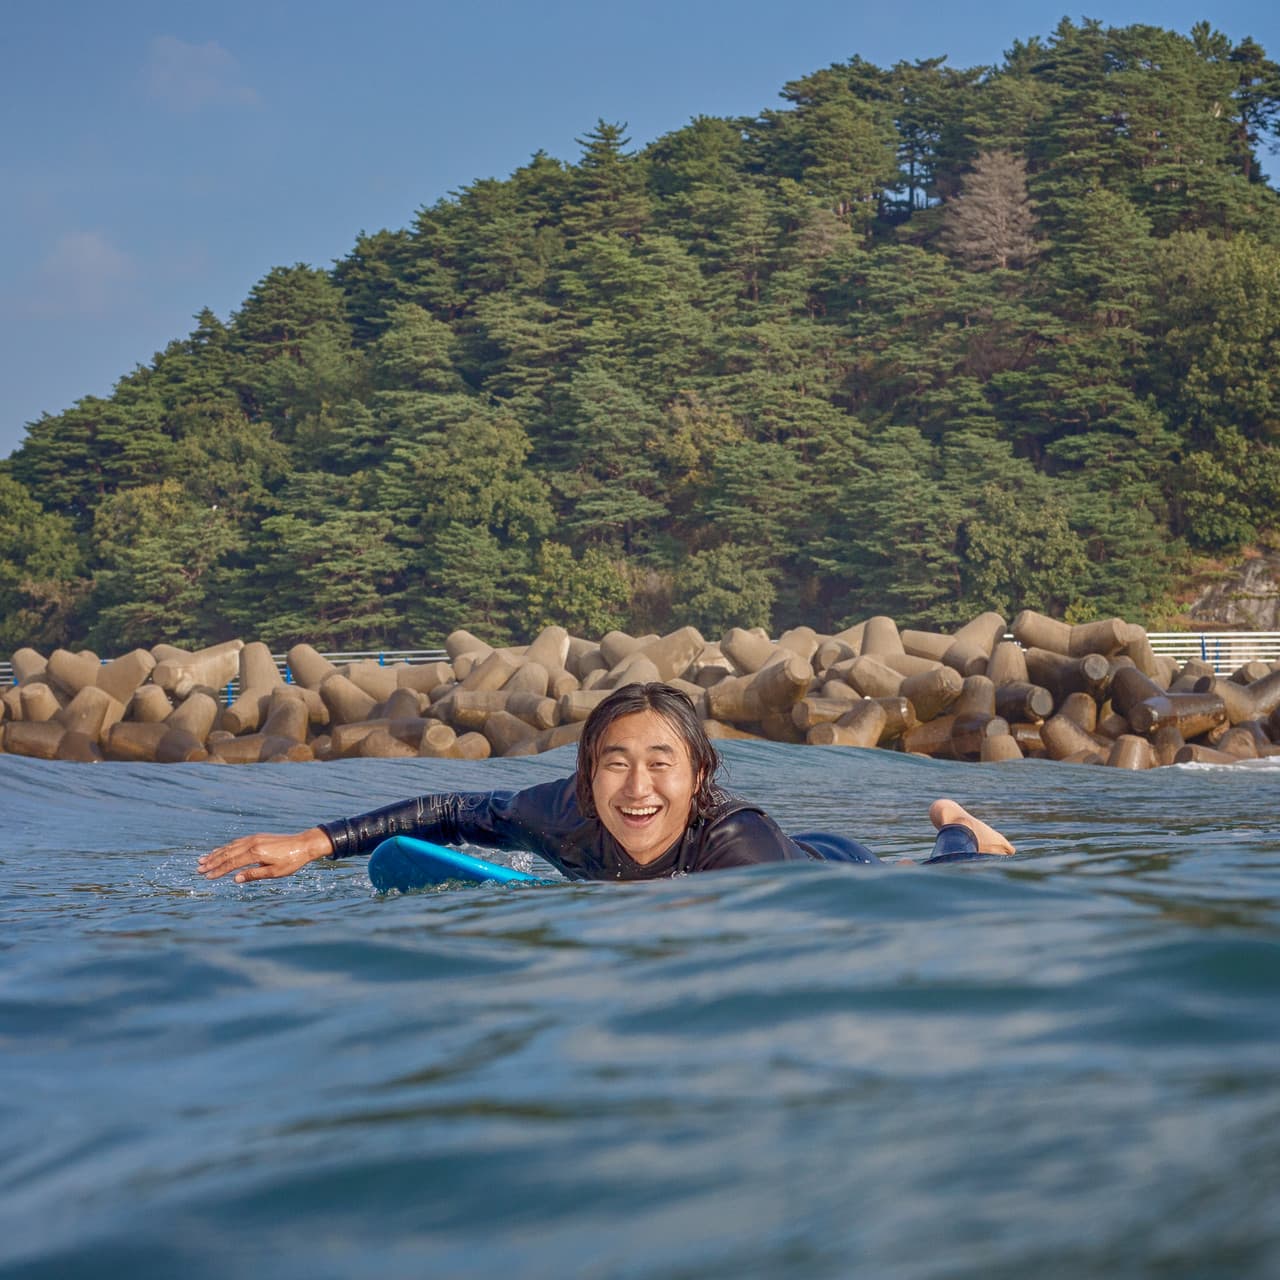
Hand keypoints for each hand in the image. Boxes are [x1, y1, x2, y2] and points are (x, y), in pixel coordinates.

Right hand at [198, 827, 334, 882]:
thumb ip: (253, 875)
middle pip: (227, 854)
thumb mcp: (274, 872)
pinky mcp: (257, 837)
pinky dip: (226, 847)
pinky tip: (220, 851)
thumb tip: (235, 879)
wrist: (304, 844)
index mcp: (255, 853)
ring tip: (203, 859)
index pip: (232, 864)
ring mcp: (254, 838)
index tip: (207, 876)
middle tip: (198, 869)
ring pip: (230, 846)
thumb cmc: (291, 861)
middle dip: (212, 862)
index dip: (218, 871)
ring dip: (216, 853)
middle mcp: (252, 843)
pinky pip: (237, 842)